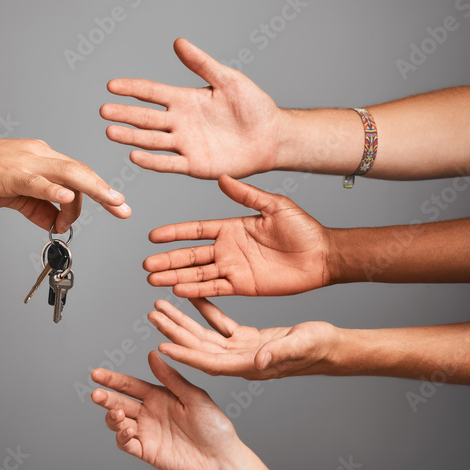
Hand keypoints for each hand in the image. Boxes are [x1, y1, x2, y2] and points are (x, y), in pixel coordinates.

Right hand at [0, 136, 131, 232]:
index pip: (77, 175)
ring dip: (94, 190)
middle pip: (81, 172)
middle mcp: (38, 154)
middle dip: (106, 191)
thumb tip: (56, 222)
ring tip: (113, 203)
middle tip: (124, 209)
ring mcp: (25, 162)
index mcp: (40, 156)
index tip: (116, 206)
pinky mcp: (10, 173)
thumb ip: (37, 207)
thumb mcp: (13, 192)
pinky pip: (38, 182)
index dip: (98, 192)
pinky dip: (55, 191)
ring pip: (68, 173)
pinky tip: (67, 200)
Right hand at [90, 350, 241, 469]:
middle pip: (119, 403)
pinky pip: (127, 444)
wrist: (223, 459)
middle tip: (96, 393)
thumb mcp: (194, 396)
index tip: (96, 374)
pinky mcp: (148, 452)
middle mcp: (150, 414)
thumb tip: (152, 355)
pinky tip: (127, 430)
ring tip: (117, 413)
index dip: (113, 380)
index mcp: (160, 396)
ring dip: (112, 418)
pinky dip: (121, 437)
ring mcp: (147, 433)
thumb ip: (171, 378)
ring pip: (118, 424)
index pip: (130, 386)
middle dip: (105, 398)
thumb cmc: (215, 426)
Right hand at [100, 38, 282, 177]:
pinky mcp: (194, 165)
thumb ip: (201, 64)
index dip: (132, 89)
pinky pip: (168, 164)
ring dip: (131, 136)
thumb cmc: (253, 106)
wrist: (272, 137)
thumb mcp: (228, 79)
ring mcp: (185, 144)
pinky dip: (152, 161)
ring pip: (151, 140)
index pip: (151, 93)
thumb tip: (178, 42)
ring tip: (111, 131)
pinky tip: (135, 156)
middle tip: (103, 110)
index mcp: (185, 99)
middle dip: (124, 113)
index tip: (111, 86)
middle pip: (146, 117)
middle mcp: (180, 122)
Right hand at [144, 175, 331, 296]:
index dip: (174, 233)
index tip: (153, 236)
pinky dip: (197, 291)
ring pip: (197, 274)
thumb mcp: (274, 205)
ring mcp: (234, 269)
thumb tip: (223, 178)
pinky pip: (215, 289)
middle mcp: (228, 249)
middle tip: (146, 264)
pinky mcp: (244, 287)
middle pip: (190, 255)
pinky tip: (179, 291)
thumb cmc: (303, 229)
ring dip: (175, 277)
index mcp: (232, 227)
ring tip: (154, 280)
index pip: (195, 230)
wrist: (323, 256)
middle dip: (168, 260)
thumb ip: (246, 195)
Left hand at [149, 298, 341, 378]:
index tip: (162, 348)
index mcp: (249, 366)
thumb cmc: (319, 348)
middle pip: (199, 348)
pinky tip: (190, 296)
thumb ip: (278, 353)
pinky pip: (219, 323)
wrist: (332, 347)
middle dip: (174, 333)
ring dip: (183, 321)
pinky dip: (205, 310)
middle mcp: (240, 360)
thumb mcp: (300, 346)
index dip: (186, 356)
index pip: (210, 362)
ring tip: (159, 306)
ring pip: (204, 335)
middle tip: (151, 315)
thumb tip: (257, 361)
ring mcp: (242, 350)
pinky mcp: (247, 338)